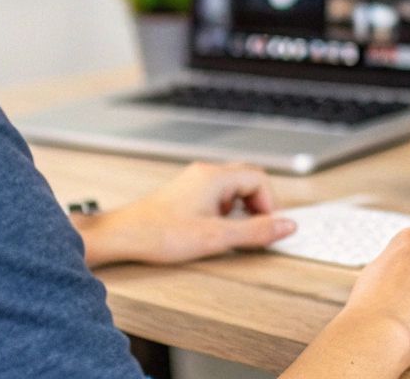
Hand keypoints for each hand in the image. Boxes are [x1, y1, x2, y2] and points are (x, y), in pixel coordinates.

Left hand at [75, 161, 295, 266]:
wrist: (122, 235)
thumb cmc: (161, 234)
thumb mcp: (216, 237)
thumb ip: (255, 231)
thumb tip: (287, 226)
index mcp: (215, 177)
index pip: (260, 179)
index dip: (270, 204)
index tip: (267, 227)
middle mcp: (206, 173)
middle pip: (248, 179)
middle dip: (258, 205)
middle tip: (254, 229)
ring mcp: (194, 181)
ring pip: (232, 187)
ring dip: (241, 209)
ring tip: (230, 232)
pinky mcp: (185, 193)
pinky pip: (217, 194)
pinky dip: (224, 210)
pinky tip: (212, 230)